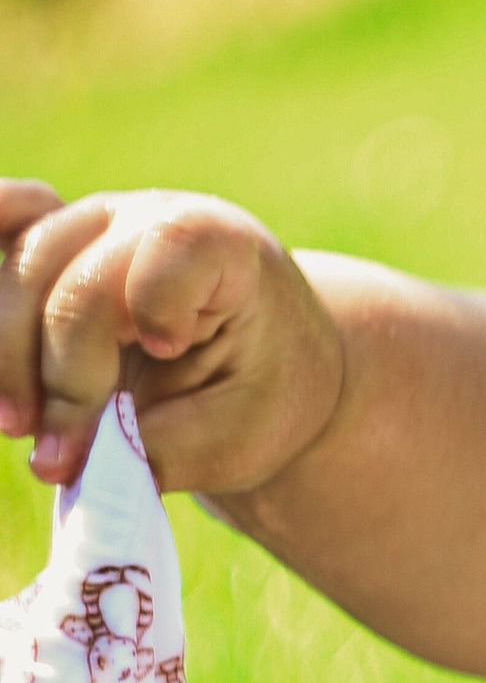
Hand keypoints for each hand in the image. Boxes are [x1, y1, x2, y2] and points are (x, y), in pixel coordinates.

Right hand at [0, 185, 343, 495]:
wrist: (263, 368)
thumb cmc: (262, 393)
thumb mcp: (238, 438)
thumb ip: (155, 450)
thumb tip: (55, 464)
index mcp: (222, 245)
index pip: (171, 244)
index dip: (154, 302)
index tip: (168, 353)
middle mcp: (145, 219)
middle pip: (71, 280)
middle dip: (59, 378)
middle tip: (62, 457)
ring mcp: (86, 225)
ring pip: (16, 275)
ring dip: (8, 360)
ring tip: (24, 430)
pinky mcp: (46, 247)